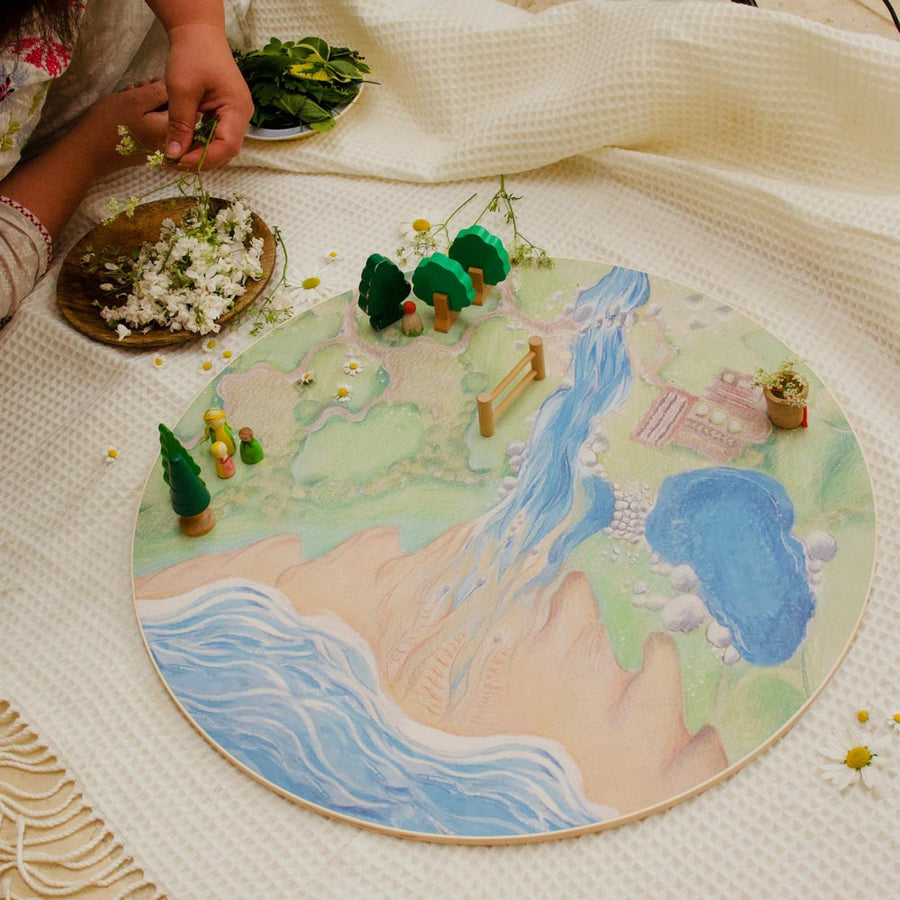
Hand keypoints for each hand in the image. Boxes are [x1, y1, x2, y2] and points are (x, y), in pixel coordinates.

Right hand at [80, 80, 169, 173]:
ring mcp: (157, 148)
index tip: (152, 81)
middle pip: (170, 112)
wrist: (87, 154)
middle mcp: (168, 142)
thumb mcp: (134, 101)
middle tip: (138, 86)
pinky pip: (150, 128)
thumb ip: (158, 93)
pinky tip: (127, 107)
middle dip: (156, 96)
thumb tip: (175, 87)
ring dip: (145, 103)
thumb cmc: (109, 124)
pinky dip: (141, 115)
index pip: (181, 106)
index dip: (167, 89)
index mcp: (169, 130)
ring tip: (129, 93)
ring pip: (158, 118)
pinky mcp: (145, 150)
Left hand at [163, 23, 252, 169]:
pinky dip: (200, 144)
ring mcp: (235, 116)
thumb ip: (179, 124)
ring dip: (199, 154)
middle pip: (225, 151)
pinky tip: (183, 144)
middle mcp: (241, 116)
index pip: (227, 146)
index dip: (204, 159)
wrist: (198, 33)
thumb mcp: (181, 90)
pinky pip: (216, 136)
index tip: (179, 161)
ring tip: (176, 156)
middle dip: (200, 160)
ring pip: (221, 146)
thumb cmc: (193, 54)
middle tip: (173, 163)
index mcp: (237, 109)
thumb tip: (173, 155)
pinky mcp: (225, 114)